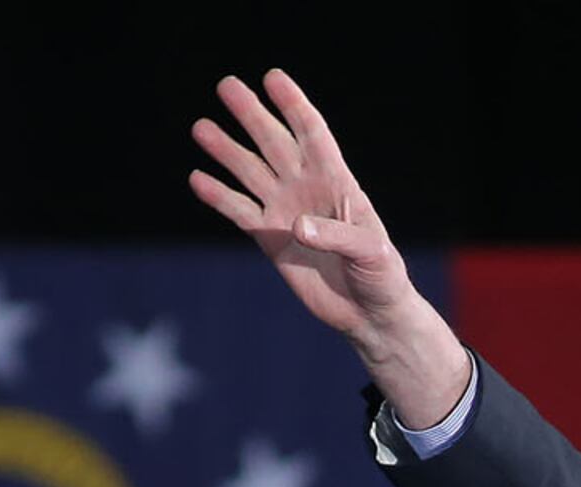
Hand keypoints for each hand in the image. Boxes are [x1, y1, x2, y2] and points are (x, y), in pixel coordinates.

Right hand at [188, 70, 468, 423]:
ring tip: (202, 128)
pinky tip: (198, 179)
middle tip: (226, 86)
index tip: (272, 78)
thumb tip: (297, 224)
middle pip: (274, 142)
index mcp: (338, 182)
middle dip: (251, 115)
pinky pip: (240, 211)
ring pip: (251, 172)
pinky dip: (220, 197)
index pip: (312, 133)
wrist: (369, 314)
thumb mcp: (371, 252)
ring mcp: (287, 210)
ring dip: (227, 151)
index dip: (292, 105)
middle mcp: (308, 188)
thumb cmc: (382, 276)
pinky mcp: (271, 238)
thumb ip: (337, 235)